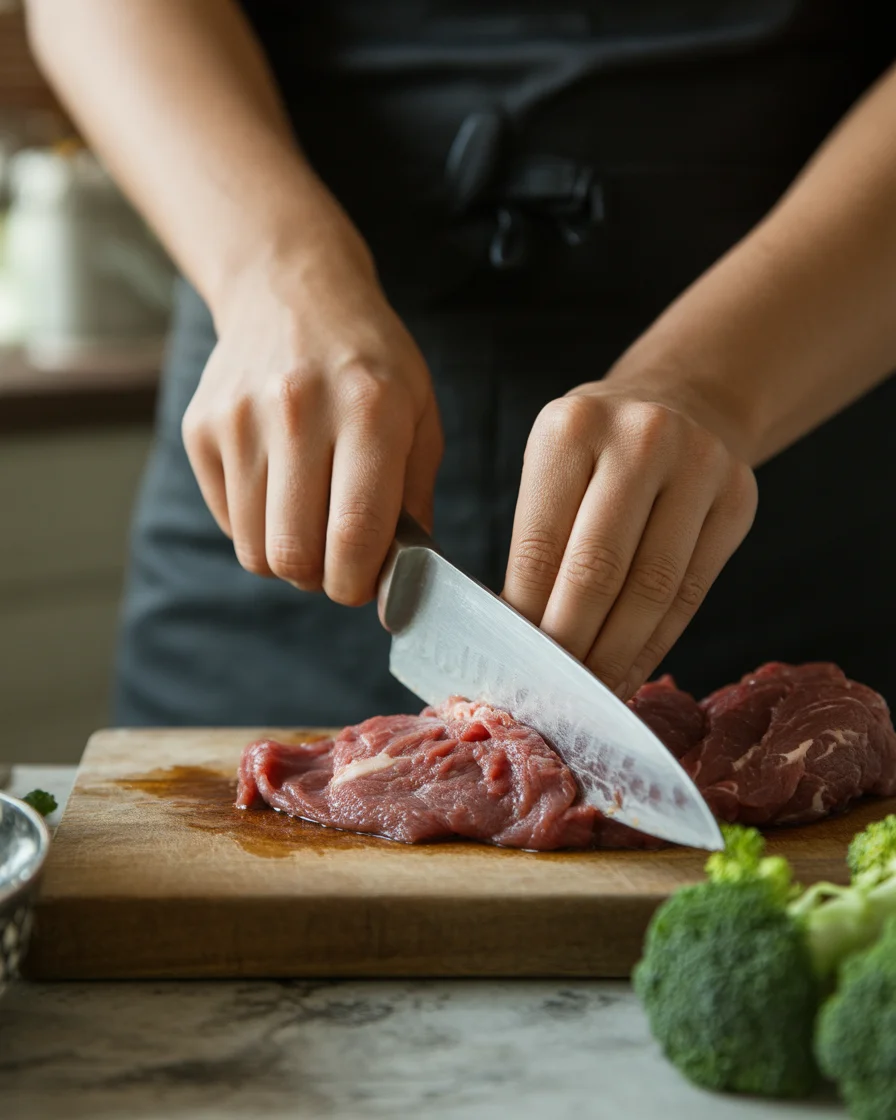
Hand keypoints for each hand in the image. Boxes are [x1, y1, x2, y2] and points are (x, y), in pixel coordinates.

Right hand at [181, 214, 442, 604]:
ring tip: (312, 521)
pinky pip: (229, 522)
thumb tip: (405, 578)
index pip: (354, 532)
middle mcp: (297, 410)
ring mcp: (239, 418)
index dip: (360, 583)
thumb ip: (416, 498)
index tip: (366, 588)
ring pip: (255, 549)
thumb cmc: (370, 364)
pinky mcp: (201, 429)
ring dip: (287, 556)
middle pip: (294, 554)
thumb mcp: (420, 415)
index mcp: (369, 409)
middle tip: (339, 561)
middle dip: (321, 578)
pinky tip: (281, 488)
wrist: (291, 292)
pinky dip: (257, 526)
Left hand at [503, 381, 756, 697]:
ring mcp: (699, 466)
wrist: (685, 399)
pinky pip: (691, 593)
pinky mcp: (739, 499)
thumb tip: (514, 634)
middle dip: (570, 645)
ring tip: (588, 694)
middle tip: (549, 695)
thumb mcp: (554, 463)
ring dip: (615, 655)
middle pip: (598, 570)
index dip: (524, 615)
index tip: (510, 663)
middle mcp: (641, 438)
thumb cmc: (599, 447)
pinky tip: (629, 671)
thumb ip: (538, 537)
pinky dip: (655, 644)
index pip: (540, 544)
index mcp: (572, 427)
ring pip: (652, 590)